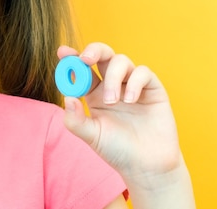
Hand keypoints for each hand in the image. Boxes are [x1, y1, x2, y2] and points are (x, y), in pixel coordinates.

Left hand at [58, 43, 183, 184]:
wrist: (147, 165)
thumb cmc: (118, 151)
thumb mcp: (92, 137)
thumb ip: (76, 120)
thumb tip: (67, 97)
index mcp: (94, 94)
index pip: (82, 70)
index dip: (72, 59)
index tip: (63, 53)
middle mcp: (113, 85)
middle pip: (103, 56)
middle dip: (93, 51)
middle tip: (86, 59)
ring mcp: (133, 85)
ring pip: (121, 61)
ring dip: (113, 77)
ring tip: (112, 101)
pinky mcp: (152, 88)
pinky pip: (142, 72)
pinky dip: (134, 82)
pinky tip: (131, 100)